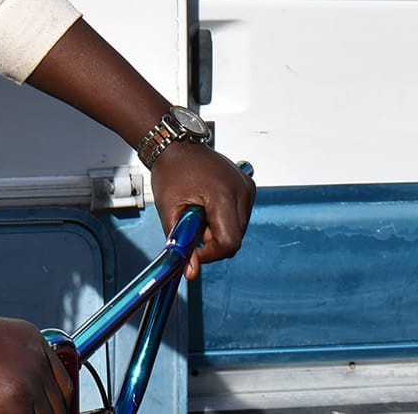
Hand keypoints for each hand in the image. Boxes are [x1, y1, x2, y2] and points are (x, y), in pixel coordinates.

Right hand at [0, 304, 75, 413]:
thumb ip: (9, 369)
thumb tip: (20, 399)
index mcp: (31, 340)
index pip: (62, 388)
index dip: (51, 408)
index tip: (38, 412)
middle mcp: (35, 358)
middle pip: (55, 409)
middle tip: (1, 411)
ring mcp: (27, 381)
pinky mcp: (12, 404)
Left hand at [151, 141, 254, 279]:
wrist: (176, 145)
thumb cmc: (170, 171)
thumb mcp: (169, 209)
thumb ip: (181, 243)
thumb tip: (191, 271)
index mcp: (224, 194)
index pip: (229, 242)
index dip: (211, 253)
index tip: (194, 249)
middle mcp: (242, 190)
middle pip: (235, 237)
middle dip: (212, 239)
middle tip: (192, 222)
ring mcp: (248, 187)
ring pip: (238, 229)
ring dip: (218, 229)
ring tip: (199, 210)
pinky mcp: (248, 186)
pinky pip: (240, 215)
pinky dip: (224, 218)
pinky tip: (209, 204)